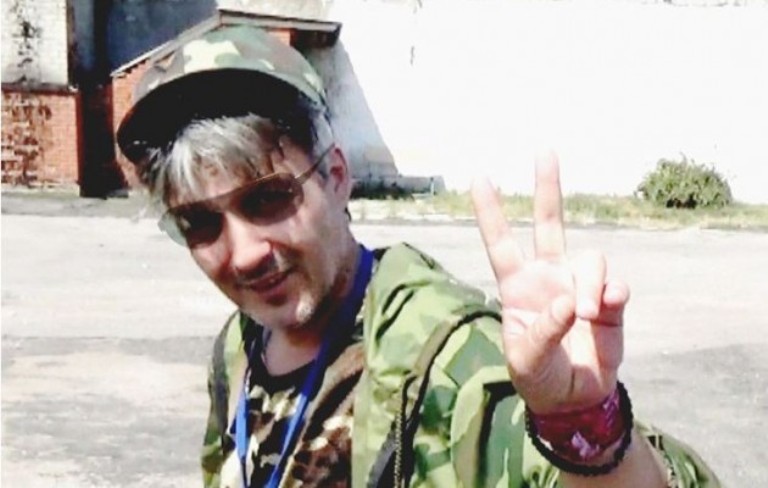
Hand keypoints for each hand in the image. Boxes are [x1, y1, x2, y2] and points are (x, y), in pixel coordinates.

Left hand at [471, 152, 629, 414]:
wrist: (573, 398)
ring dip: (590, 284)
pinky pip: (617, 286)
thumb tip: (572, 302)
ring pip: (591, 259)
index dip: (490, 211)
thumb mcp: (526, 360)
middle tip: (544, 150)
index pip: (500, 242)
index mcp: (517, 286)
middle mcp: (548, 276)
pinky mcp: (609, 303)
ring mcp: (579, 286)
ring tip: (585, 315)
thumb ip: (544, 331)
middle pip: (549, 224)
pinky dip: (613, 294)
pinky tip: (606, 308)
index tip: (479, 176)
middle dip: (547, 187)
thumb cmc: (538, 376)